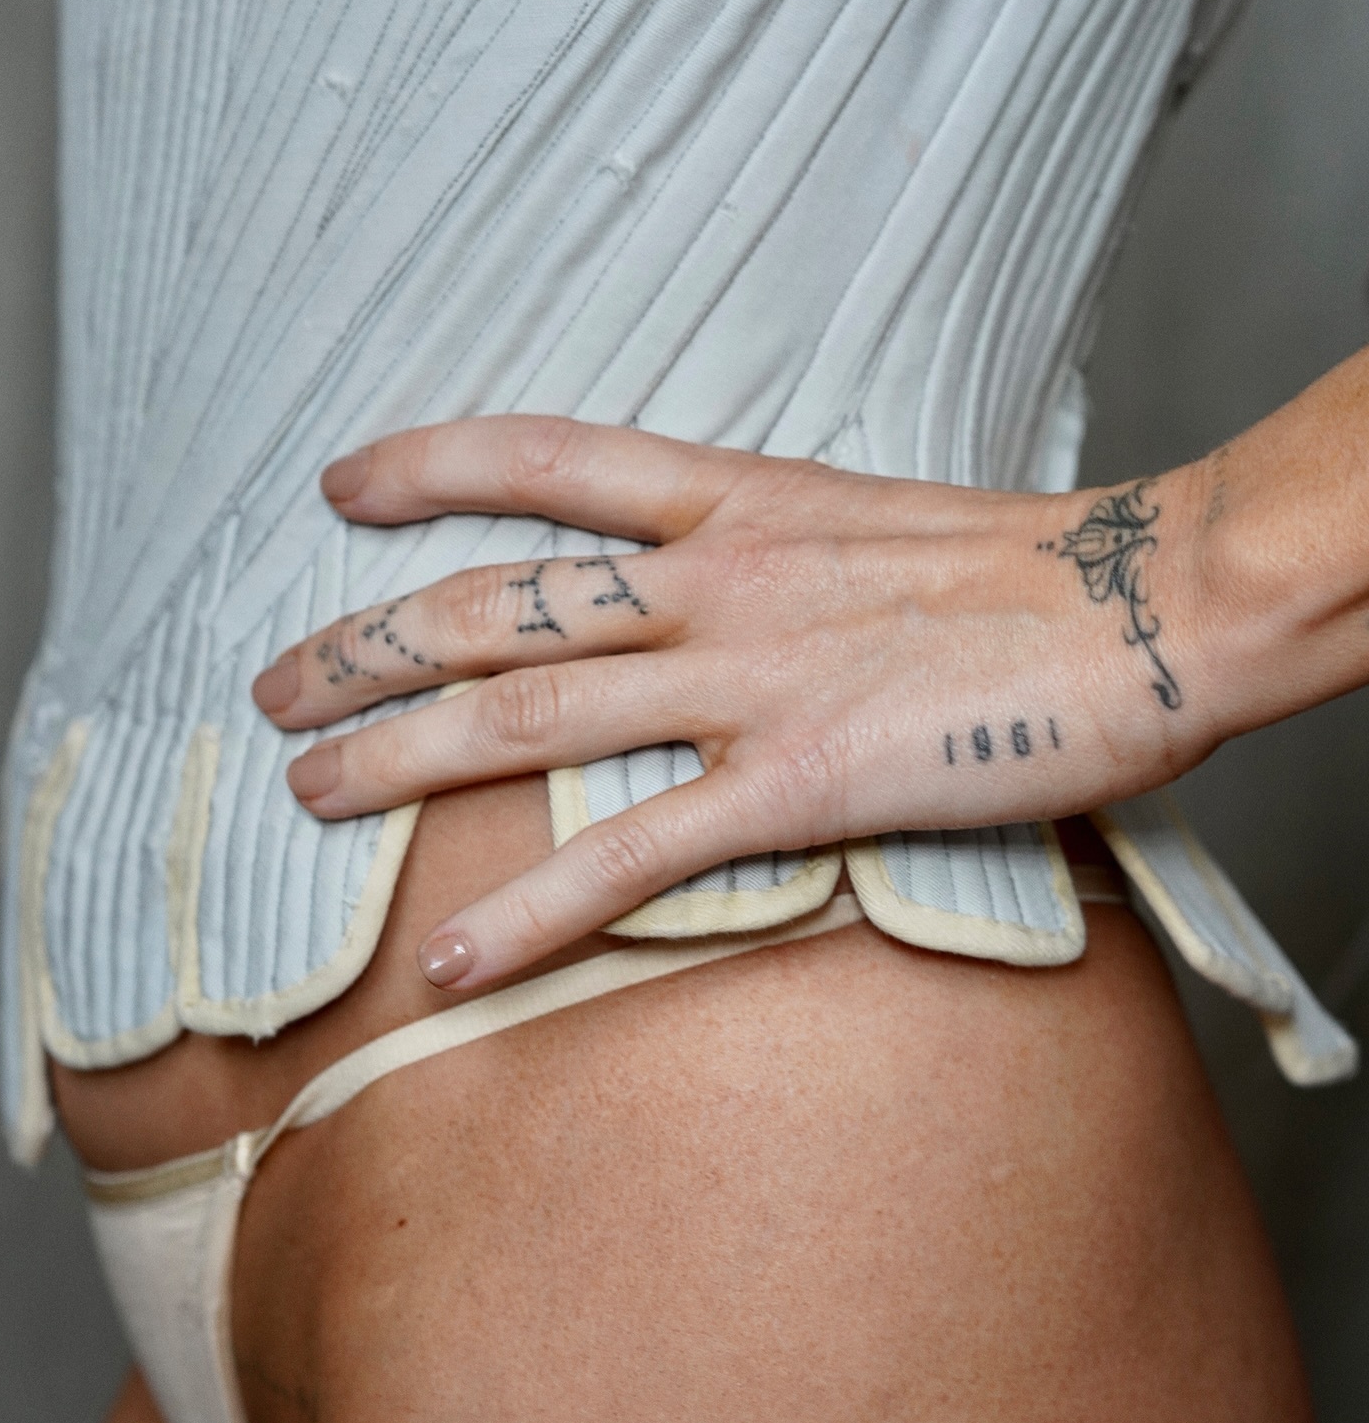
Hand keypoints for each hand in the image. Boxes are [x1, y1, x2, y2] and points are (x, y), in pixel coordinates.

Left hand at [251, 415, 1221, 987]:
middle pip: (498, 601)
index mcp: (740, 497)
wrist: (1149, 605)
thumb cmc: (1031, 568)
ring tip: (303, 793)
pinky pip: (632, 855)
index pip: (548, 459)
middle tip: (273, 688)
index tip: (340, 485)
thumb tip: (716, 592)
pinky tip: (450, 963)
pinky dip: (531, 913)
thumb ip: (776, 553)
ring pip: (531, 712)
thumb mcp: (875, 522)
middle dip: (367, 645)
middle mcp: (718, 576)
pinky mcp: (797, 783)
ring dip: (401, 757)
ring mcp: (749, 677)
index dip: (431, 464)